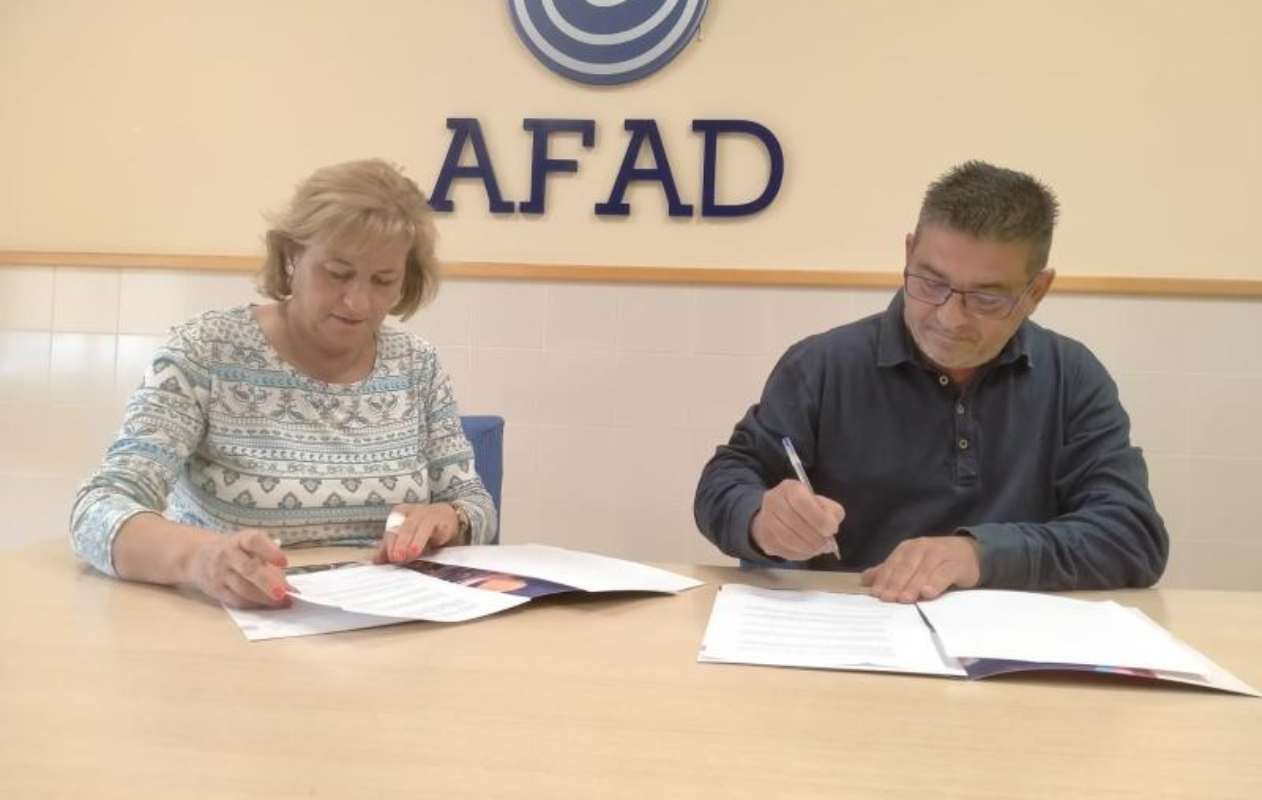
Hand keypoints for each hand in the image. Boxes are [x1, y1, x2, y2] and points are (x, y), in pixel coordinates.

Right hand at [187, 528, 294, 608]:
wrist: (199, 556)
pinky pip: (236, 600)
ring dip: (264, 598)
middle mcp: (228, 554)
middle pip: (249, 569)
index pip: (254, 541)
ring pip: (243, 589)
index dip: (270, 551)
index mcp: (241, 539)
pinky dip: (254, 604)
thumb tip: (292, 590)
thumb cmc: (237, 551)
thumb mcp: (252, 547)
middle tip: (284, 593)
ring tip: (282, 603)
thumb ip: (272, 563)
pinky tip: (267, 606)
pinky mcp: (216, 590)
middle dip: (268, 583)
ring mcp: (220, 573)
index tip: (285, 562)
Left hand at [374, 503, 459, 563]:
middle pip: (403, 528)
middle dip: (399, 543)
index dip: (388, 544)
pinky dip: (430, 538)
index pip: (391, 530)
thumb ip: (391, 548)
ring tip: (411, 554)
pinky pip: (433, 528)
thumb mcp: (406, 538)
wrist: (448, 518)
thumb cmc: (423, 529)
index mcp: (398, 514)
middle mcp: (411, 512)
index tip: (388, 558)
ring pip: (417, 527)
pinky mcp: (440, 519)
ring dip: (414, 541)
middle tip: (396, 557)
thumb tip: (376, 560)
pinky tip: (428, 546)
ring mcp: (426, 514)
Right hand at [750, 479, 844, 560]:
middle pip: (794, 522)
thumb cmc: (807, 509)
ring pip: (787, 538)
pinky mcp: (764, 538)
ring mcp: (765, 519)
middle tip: (827, 544)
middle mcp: (773, 500)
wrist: (781, 517)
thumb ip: (831, 513)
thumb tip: (830, 530)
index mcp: (790, 487)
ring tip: (818, 548)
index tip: (831, 530)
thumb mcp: (824, 504)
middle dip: (815, 537)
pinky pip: (782, 549)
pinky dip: (798, 553)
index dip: (818, 518)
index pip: (802, 502)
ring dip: (807, 547)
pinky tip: (806, 550)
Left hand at [860, 535, 980, 602]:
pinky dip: (935, 583)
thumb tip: (865, 580)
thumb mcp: (912, 564)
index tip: (876, 594)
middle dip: (895, 583)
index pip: (892, 564)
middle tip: (887, 599)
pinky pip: (943, 574)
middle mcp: (921, 548)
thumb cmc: (935, 561)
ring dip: (913, 585)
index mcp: (907, 549)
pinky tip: (928, 593)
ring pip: (923, 571)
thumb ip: (890, 572)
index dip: (883, 579)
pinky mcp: (955, 564)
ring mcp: (939, 554)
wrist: (969, 553)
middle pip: (905, 567)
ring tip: (904, 599)